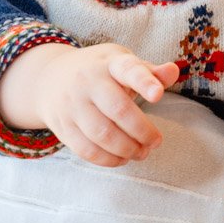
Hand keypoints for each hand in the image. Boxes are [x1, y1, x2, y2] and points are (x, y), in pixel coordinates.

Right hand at [0, 42, 178, 165]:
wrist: (50, 77)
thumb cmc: (100, 71)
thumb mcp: (123, 63)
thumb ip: (149, 72)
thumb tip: (174, 71)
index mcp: (110, 63)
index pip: (129, 70)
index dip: (145, 82)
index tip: (158, 96)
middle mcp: (88, 81)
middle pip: (118, 110)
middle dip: (142, 131)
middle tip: (156, 141)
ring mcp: (72, 104)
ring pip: (102, 134)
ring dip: (127, 149)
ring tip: (142, 152)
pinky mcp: (63, 126)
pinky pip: (86, 149)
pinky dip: (108, 159)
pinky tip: (122, 159)